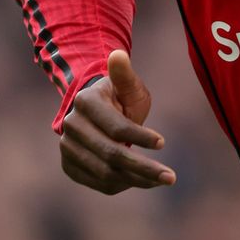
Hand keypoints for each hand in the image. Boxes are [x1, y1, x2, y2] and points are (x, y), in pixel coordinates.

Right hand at [59, 49, 176, 193]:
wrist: (96, 111)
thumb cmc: (119, 96)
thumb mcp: (127, 84)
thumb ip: (124, 74)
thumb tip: (118, 54)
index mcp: (85, 102)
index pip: (116, 127)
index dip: (140, 136)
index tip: (164, 143)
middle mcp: (71, 127)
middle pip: (111, 155)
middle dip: (144, 168)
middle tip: (171, 177)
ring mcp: (67, 149)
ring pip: (105, 173)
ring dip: (137, 180)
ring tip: (163, 179)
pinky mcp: (69, 166)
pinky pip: (98, 183)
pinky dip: (123, 184)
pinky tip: (143, 181)